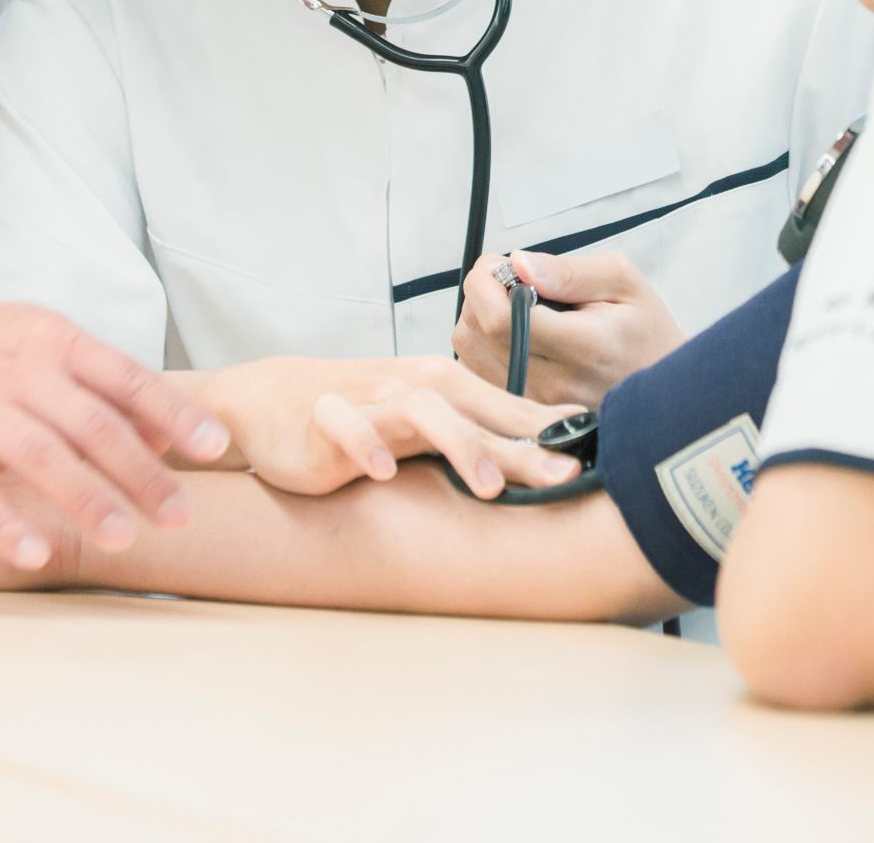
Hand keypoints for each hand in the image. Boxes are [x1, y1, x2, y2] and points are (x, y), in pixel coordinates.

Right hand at [0, 297, 230, 572]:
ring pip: (42, 458)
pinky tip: (36, 556)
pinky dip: (7, 525)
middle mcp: (17, 371)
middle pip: (94, 425)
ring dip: (88, 501)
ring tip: (127, 539)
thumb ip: (100, 382)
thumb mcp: (35, 343)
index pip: (125, 378)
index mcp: (51, 341)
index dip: (174, 413)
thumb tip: (172, 425)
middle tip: (183, 514)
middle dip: (143, 472)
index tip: (216, 446)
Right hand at [191, 354, 580, 500]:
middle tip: (567, 475)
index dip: (552, 432)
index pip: (508, 409)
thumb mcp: (424, 427)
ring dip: (458, 444)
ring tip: (489, 485)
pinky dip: (366, 445)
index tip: (601, 460)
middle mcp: (414, 389)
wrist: (272, 401)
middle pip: (479, 410)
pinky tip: (384, 470)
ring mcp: (370, 402)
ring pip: (422, 411)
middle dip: (524, 443)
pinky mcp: (325, 419)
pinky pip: (347, 427)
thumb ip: (477, 439)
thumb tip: (547, 467)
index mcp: (445, 388)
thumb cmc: (363, 416)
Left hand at [452, 248, 684, 406]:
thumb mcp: (623, 283)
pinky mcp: (523, 414)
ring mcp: (535, 405)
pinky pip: (476, 371)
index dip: (485, 281)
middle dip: (481, 293)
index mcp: (582, 347)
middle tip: (512, 281)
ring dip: (479, 318)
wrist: (663, 395)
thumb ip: (568, 271)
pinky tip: (516, 335)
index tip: (501, 266)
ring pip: (468, 351)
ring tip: (517, 309)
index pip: (500, 318)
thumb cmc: (644, 332)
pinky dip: (483, 344)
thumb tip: (518, 262)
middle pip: (475, 331)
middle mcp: (554, 384)